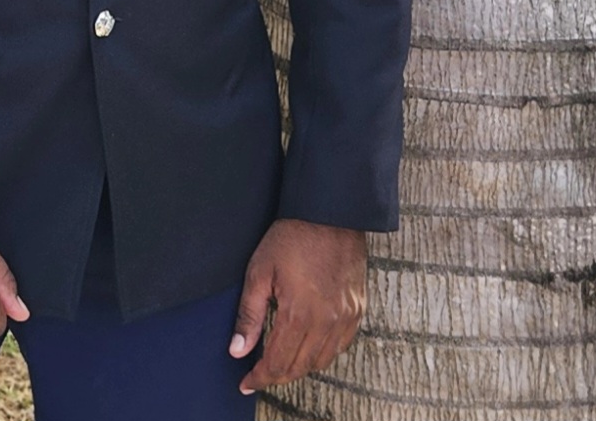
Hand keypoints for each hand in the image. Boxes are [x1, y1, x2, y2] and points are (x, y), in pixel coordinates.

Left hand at [229, 219, 366, 394]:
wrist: (330, 213)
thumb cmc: (291, 237)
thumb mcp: (260, 271)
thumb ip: (249, 315)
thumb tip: (237, 350)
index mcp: (300, 314)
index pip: (278, 362)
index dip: (259, 376)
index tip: (246, 383)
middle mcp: (327, 322)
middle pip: (300, 367)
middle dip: (277, 376)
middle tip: (258, 375)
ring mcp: (346, 318)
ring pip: (321, 361)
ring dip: (299, 367)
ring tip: (280, 363)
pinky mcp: (358, 310)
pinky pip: (340, 347)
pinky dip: (322, 354)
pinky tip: (307, 347)